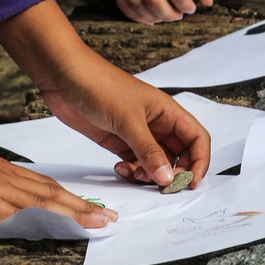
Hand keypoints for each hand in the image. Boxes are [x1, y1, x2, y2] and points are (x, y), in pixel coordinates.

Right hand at [0, 105, 117, 227]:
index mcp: (7, 172)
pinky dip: (39, 219)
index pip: (48, 187)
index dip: (74, 200)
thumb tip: (0, 211)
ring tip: (99, 221)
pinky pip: (16, 210)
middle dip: (85, 208)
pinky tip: (55, 226)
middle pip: (54, 194)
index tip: (96, 209)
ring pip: (44, 201)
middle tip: (112, 219)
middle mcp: (9, 179)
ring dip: (74, 212)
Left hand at [39, 53, 210, 187]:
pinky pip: (135, 163)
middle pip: (179, 154)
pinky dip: (131, 172)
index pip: (197, 138)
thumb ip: (149, 151)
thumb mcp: (128, 120)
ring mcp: (137, 133)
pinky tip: (119, 168)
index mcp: (168, 111)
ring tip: (135, 175)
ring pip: (156, 163)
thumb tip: (168, 178)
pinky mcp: (119, 141)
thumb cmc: (100, 87)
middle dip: (174, 173)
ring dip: (150, 175)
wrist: (65, 78)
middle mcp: (157, 124)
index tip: (190, 182)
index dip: (199, 161)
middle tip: (162, 186)